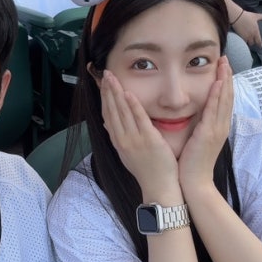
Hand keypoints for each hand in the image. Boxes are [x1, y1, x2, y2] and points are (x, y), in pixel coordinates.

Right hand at [100, 70, 179, 194]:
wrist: (158, 187)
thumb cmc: (147, 171)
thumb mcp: (128, 155)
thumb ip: (119, 138)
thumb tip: (107, 125)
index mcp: (119, 142)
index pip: (108, 116)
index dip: (104, 98)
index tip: (103, 84)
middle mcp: (123, 140)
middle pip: (112, 111)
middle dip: (107, 91)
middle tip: (105, 74)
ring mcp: (135, 140)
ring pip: (122, 112)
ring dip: (116, 93)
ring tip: (112, 77)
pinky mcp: (148, 140)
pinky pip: (139, 119)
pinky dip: (132, 105)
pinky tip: (127, 92)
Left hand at [178, 57, 232, 190]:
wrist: (194, 182)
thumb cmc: (193, 163)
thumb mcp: (199, 140)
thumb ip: (200, 126)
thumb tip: (197, 114)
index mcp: (218, 127)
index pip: (224, 100)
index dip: (225, 83)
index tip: (223, 67)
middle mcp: (221, 126)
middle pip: (227, 96)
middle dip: (227, 76)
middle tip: (225, 59)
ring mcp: (217, 130)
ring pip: (224, 100)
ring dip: (224, 81)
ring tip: (224, 64)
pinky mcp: (209, 134)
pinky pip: (214, 112)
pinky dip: (217, 96)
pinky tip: (217, 84)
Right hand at [231, 9, 261, 47]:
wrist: (237, 17)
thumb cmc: (246, 16)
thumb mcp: (255, 15)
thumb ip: (261, 17)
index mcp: (256, 32)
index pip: (258, 41)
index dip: (259, 44)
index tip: (260, 46)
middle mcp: (250, 36)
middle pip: (252, 43)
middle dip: (252, 43)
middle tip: (252, 42)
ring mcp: (244, 37)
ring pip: (246, 43)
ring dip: (246, 42)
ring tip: (246, 40)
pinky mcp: (239, 36)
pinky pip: (241, 41)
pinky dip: (242, 40)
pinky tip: (241, 38)